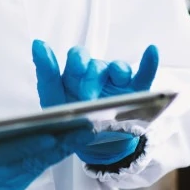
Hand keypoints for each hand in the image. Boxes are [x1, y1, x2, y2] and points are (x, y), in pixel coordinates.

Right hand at [0, 104, 91, 189]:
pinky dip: (45, 158)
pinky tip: (63, 142)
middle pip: (27, 164)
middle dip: (58, 145)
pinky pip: (28, 174)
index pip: (2, 157)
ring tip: (82, 132)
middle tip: (85, 128)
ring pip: (33, 169)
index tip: (51, 135)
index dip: (28, 147)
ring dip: (58, 151)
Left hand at [32, 40, 159, 165]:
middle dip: (92, 78)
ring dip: (118, 70)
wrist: (95, 146)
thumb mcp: (53, 100)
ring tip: (118, 79)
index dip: (77, 62)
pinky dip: (149, 63)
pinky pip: (144, 75)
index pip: (77, 58)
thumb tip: (37, 43)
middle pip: (96, 65)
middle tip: (88, 97)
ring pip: (118, 68)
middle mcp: (96, 75)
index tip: (77, 67)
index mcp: (75, 76)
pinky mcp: (135, 92)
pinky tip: (151, 51)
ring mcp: (116, 83)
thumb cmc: (70, 119)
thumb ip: (46, 73)